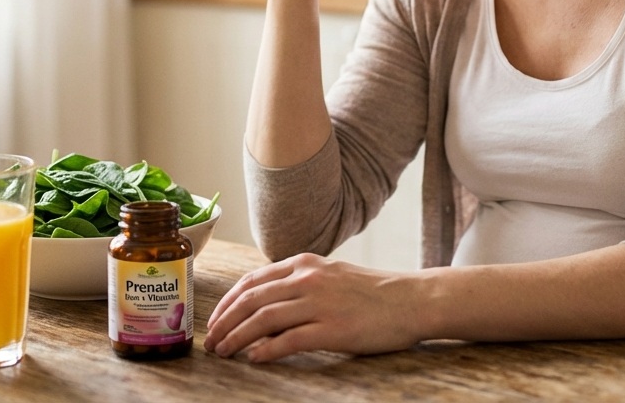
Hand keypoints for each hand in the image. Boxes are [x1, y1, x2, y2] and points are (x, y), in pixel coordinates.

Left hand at [204, 253, 424, 362]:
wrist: (413, 300)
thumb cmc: (373, 291)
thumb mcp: (331, 274)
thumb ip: (299, 283)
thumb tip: (264, 304)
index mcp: (305, 264)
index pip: (252, 281)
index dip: (227, 302)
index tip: (215, 320)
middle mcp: (308, 279)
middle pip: (251, 300)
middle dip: (224, 323)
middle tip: (211, 342)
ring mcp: (320, 304)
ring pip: (263, 320)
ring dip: (238, 338)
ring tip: (225, 352)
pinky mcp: (333, 329)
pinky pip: (289, 341)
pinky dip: (266, 351)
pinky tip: (254, 360)